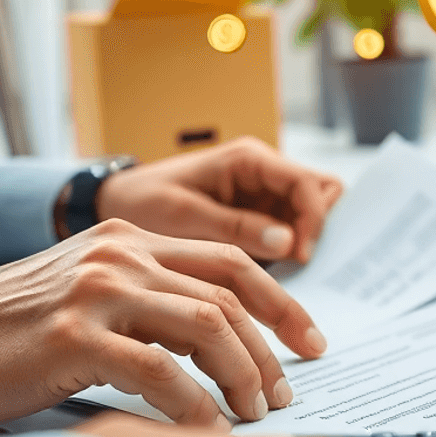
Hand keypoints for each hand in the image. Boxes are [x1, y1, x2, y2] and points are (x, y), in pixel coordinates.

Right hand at [0, 219, 326, 429]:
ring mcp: (100, 292)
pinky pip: (160, 372)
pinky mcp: (74, 336)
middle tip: (283, 394)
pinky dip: (194, 404)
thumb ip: (159, 298)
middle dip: (269, 350)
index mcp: (135, 238)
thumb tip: (231, 340)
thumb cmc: (24, 327)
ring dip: (240, 376)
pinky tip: (208, 429)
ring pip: (206, 327)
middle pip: (229, 296)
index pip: (233, 263)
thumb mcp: (99, 291)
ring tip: (253, 414)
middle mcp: (123, 254)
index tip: (311, 344)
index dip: (283, 304)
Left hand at [96, 138, 341, 263]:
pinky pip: (290, 232)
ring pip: (310, 215)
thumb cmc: (142, 201)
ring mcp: (263, 195)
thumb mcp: (183, 215)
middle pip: (321, 194)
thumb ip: (235, 226)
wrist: (114, 204)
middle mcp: (264, 173)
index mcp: (249, 160)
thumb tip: (288, 243)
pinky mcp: (258, 218)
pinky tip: (270, 276)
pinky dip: (290, 252)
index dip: (313, 220)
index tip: (299, 256)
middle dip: (317, 228)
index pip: (307, 184)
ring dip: (305, 241)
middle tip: (297, 263)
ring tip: (284, 273)